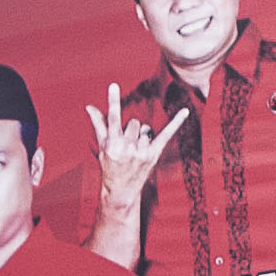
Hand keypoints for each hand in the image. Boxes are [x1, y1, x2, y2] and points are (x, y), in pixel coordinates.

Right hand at [85, 82, 182, 216]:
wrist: (121, 190)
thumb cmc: (110, 166)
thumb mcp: (102, 146)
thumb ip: (98, 124)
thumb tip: (89, 106)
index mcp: (113, 144)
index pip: (112, 118)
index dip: (113, 101)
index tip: (113, 85)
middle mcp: (127, 148)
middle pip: (133, 122)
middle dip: (130, 131)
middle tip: (125, 147)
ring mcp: (142, 152)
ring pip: (145, 129)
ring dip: (141, 137)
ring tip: (135, 153)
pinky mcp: (153, 155)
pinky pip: (166, 134)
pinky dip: (176, 123)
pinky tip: (185, 111)